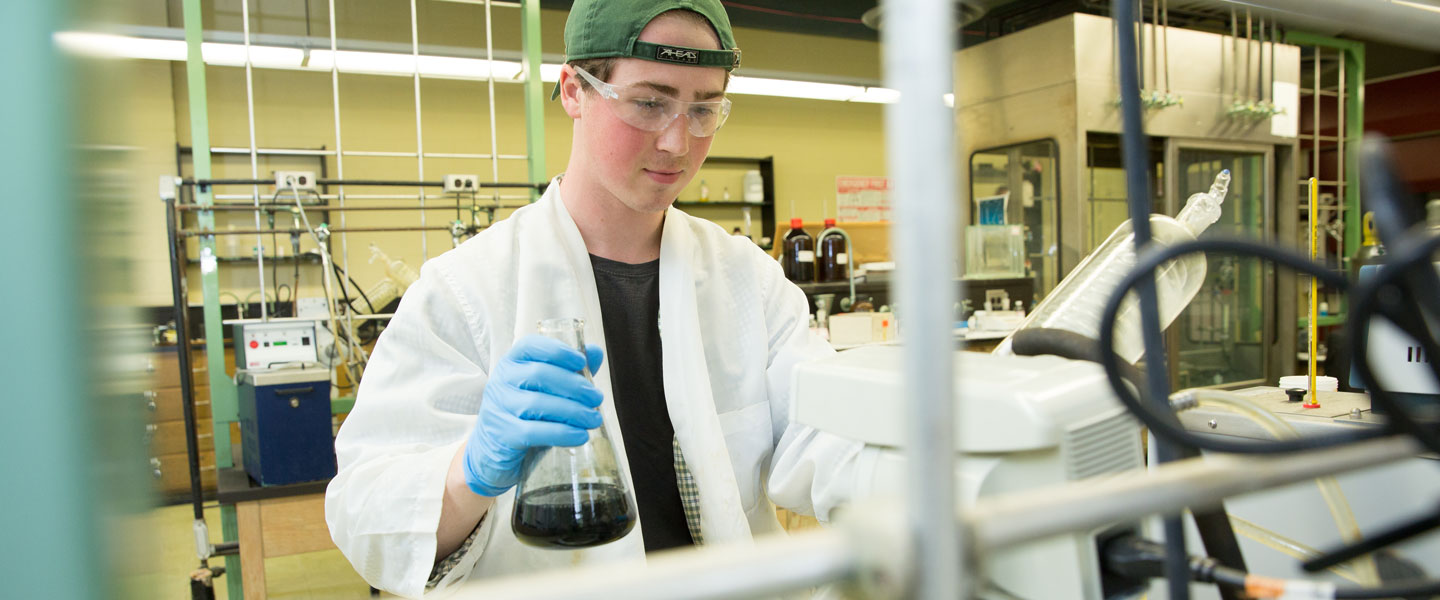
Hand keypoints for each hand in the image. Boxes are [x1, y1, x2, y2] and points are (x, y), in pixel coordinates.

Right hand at [462, 335, 604, 496]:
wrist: (494, 448)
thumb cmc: (525, 412)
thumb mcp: (545, 389)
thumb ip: (570, 370)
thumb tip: (596, 352)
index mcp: (512, 362)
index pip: (530, 346)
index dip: (558, 351)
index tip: (582, 361)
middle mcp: (502, 380)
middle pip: (539, 374)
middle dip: (574, 386)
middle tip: (597, 398)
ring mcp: (499, 407)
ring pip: (537, 404)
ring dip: (572, 411)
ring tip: (593, 419)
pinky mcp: (503, 434)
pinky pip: (534, 432)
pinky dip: (561, 433)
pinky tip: (580, 436)